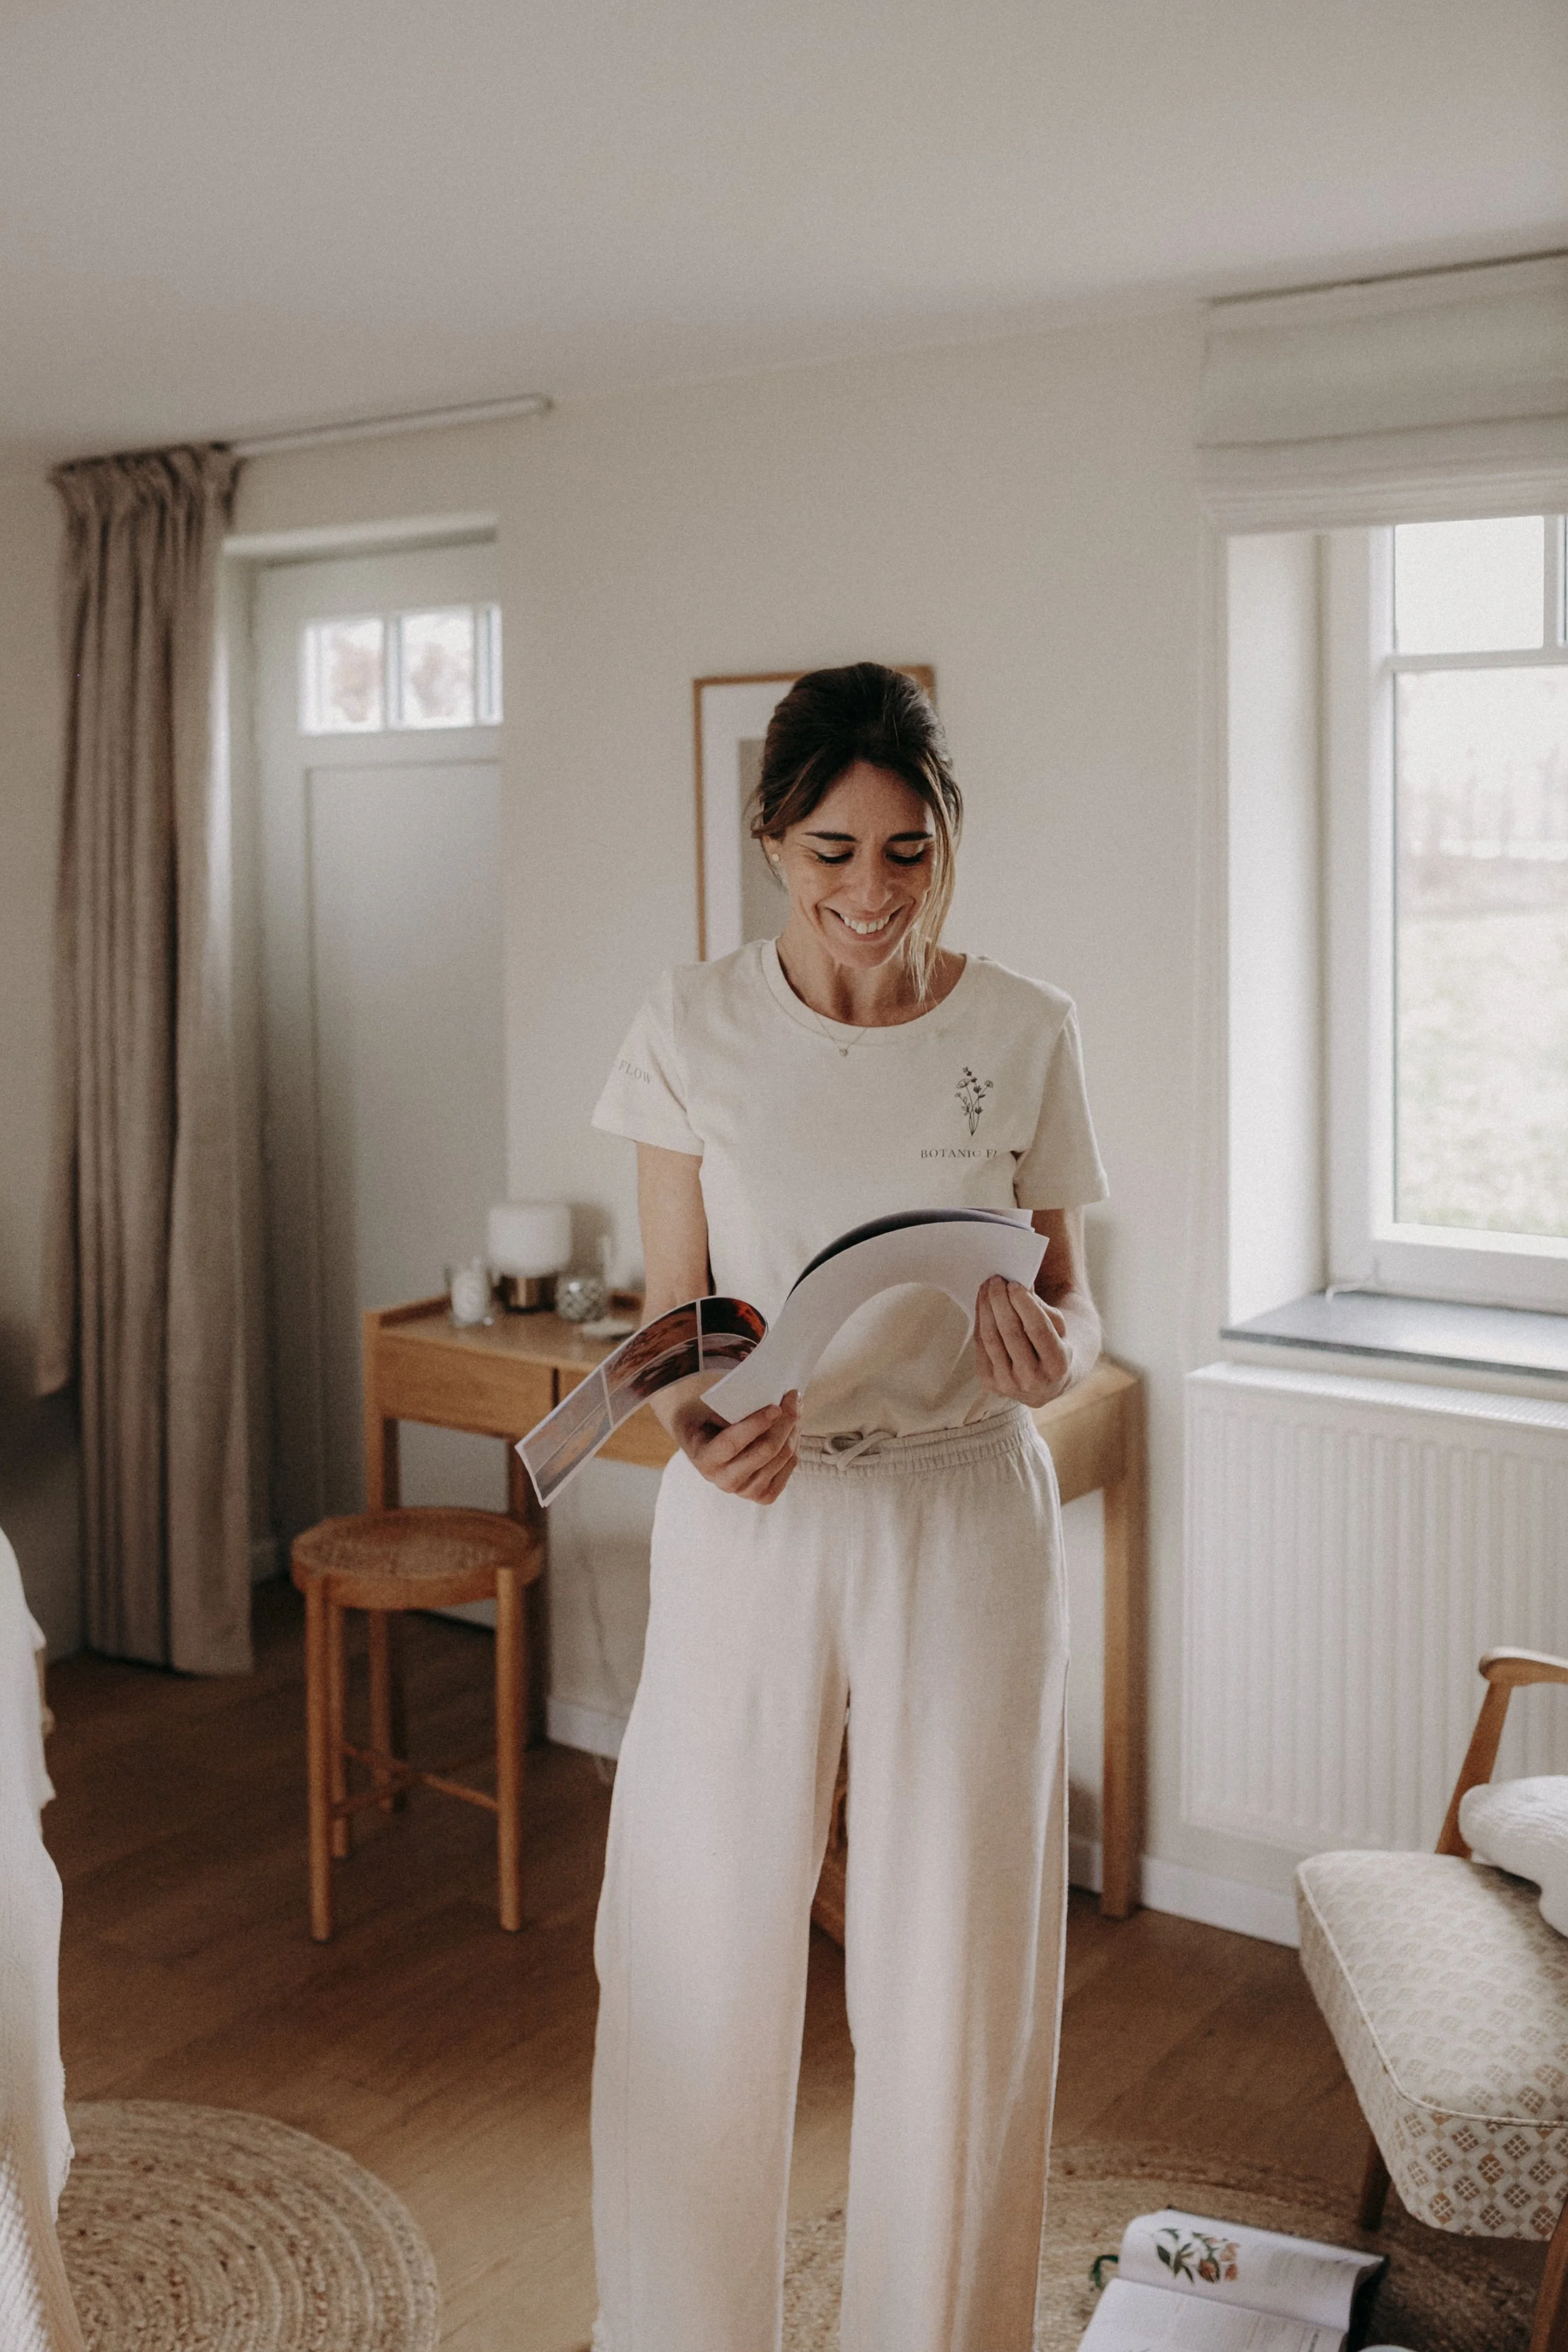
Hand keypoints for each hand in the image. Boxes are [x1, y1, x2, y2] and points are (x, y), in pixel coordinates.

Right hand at [673, 1389, 801, 1502]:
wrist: (708, 1454)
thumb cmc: (709, 1427)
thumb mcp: (707, 1415)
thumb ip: (728, 1410)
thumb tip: (765, 1398)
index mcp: (706, 1460)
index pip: (732, 1443)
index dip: (756, 1424)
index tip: (775, 1407)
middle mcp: (725, 1481)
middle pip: (766, 1450)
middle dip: (785, 1421)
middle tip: (793, 1398)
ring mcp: (747, 1491)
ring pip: (783, 1456)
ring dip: (793, 1429)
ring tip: (795, 1408)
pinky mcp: (765, 1495)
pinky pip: (790, 1465)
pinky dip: (795, 1443)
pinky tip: (792, 1428)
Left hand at [974, 1276, 1072, 1407]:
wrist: (1046, 1382)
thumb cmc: (1055, 1344)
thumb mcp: (1058, 1327)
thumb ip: (1040, 1307)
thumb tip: (1019, 1283)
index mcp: (1058, 1366)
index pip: (1038, 1330)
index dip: (1025, 1305)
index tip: (1014, 1284)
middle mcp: (1033, 1380)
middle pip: (1011, 1332)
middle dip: (1001, 1301)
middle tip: (996, 1279)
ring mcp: (1009, 1385)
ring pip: (991, 1338)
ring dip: (986, 1307)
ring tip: (986, 1287)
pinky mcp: (990, 1383)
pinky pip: (980, 1345)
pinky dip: (980, 1320)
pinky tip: (983, 1304)